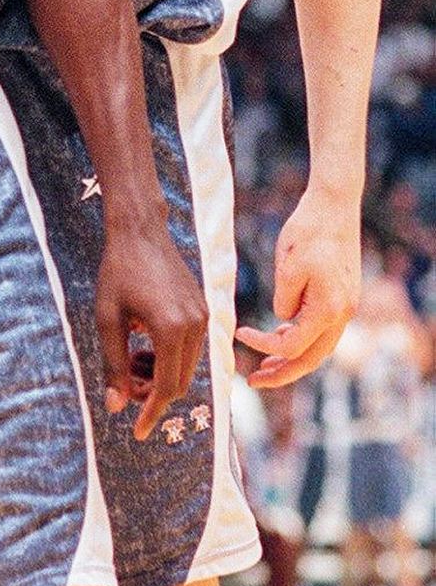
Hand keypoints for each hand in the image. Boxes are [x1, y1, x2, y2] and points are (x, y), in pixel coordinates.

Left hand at [96, 218, 208, 440]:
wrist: (140, 231)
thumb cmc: (117, 272)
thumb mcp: (107, 319)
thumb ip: (113, 365)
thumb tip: (115, 407)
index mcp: (171, 328)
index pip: (166, 387)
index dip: (151, 413)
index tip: (137, 433)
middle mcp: (195, 325)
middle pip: (180, 381)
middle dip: (154, 393)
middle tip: (126, 385)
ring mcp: (203, 316)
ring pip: (188, 367)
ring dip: (162, 375)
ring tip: (134, 359)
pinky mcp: (203, 308)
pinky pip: (191, 348)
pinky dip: (171, 357)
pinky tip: (146, 344)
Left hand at [235, 186, 360, 386]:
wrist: (335, 204)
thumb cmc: (308, 230)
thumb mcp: (288, 265)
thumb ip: (284, 299)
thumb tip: (282, 320)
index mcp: (329, 309)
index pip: (293, 346)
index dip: (264, 347)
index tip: (240, 335)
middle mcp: (343, 314)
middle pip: (311, 359)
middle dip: (282, 374)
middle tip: (252, 382)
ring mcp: (346, 307)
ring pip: (318, 347)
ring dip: (291, 359)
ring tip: (264, 367)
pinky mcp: (342, 297)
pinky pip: (321, 329)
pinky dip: (300, 338)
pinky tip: (280, 334)